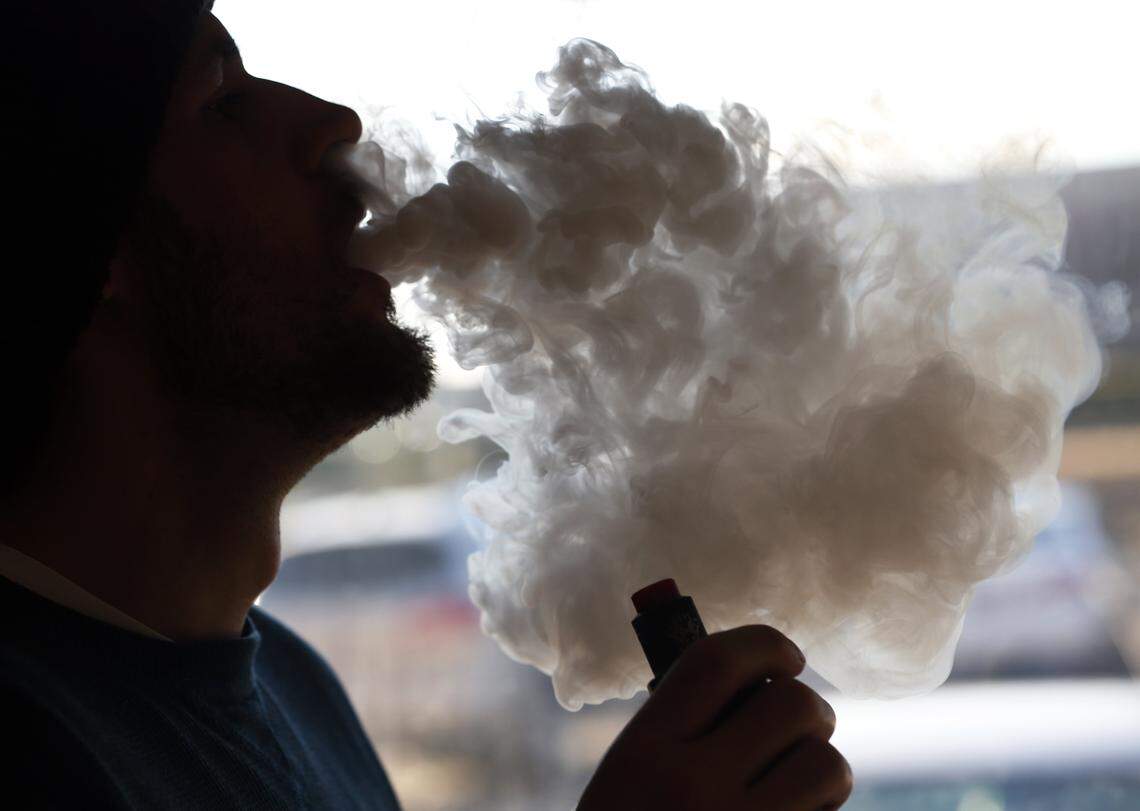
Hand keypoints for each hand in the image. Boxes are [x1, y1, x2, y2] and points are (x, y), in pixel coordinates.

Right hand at [577, 625, 852, 809]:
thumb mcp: (631, 774)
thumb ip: (682, 726)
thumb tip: (765, 679)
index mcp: (646, 749)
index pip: (718, 661)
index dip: (766, 645)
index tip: (786, 658)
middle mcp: (692, 787)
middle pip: (792, 704)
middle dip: (809, 709)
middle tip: (798, 728)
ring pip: (828, 764)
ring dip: (823, 768)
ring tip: (799, 785)